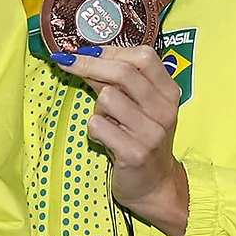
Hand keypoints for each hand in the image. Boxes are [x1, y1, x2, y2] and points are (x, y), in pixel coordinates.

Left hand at [56, 44, 189, 235]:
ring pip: (107, 97)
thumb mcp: (136, 105)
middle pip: (123, 72)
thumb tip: (81, 55)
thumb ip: (114, 80)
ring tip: (107, 122)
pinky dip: (93, 130)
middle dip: (88, 65)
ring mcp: (152, 132)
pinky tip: (105, 140)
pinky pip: (97, 125)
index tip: (85, 51)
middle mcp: (164, 110)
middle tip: (67, 64)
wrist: (154, 185)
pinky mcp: (135, 152)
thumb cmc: (140, 137)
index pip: (144, 56)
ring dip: (97, 107)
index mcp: (168, 92)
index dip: (110, 51)